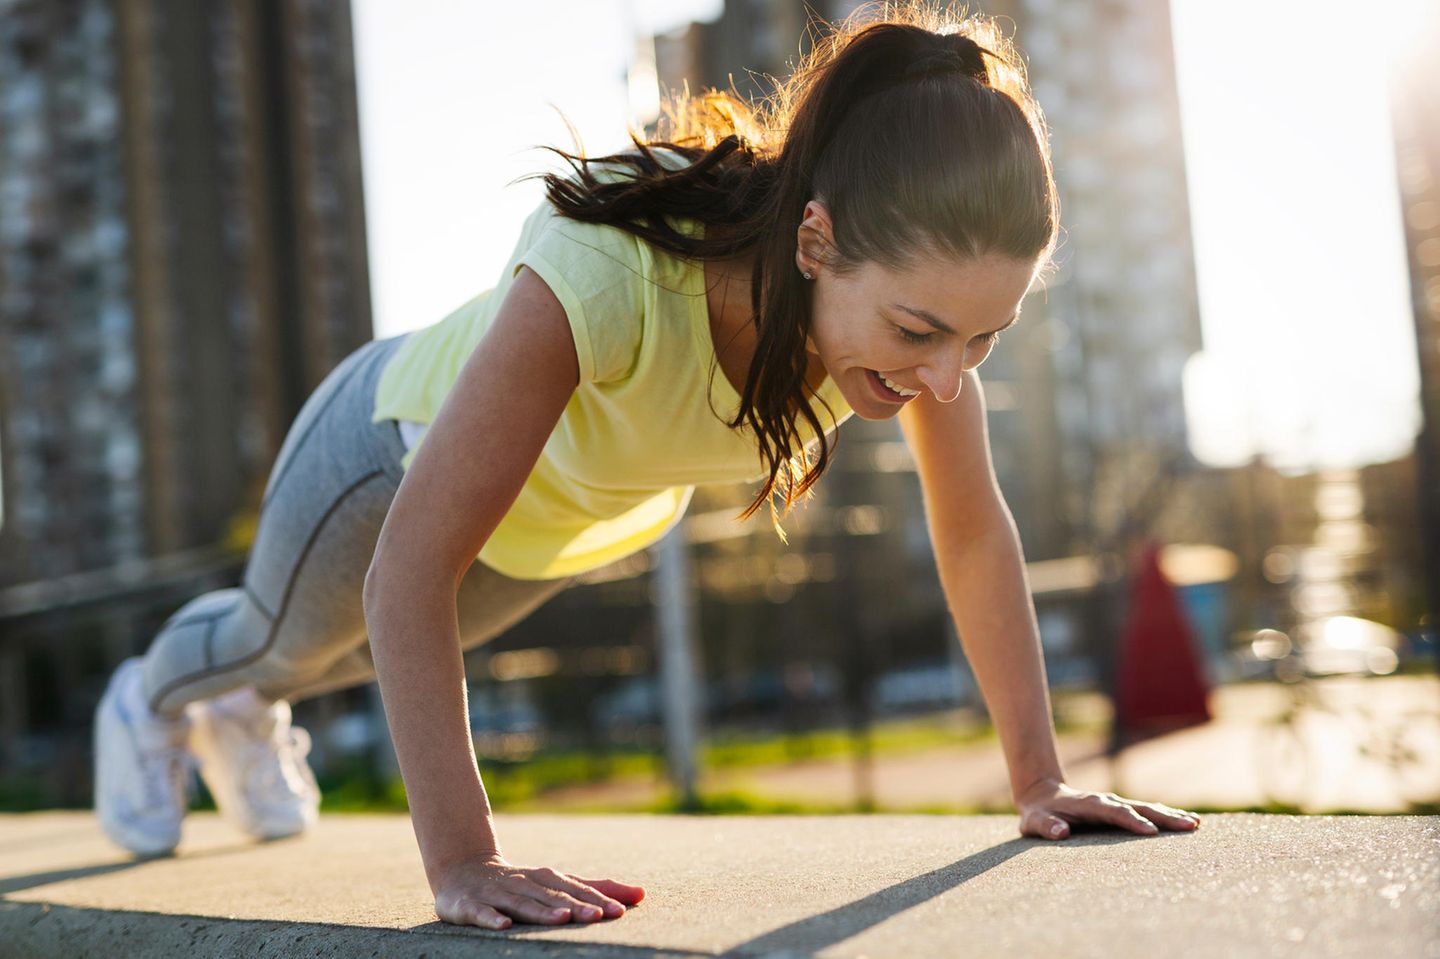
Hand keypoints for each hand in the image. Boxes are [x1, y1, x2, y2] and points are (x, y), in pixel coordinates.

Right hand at [433, 853, 645, 929]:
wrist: (462, 871)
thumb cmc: (520, 883)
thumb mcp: (557, 884)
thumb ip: (596, 888)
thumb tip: (641, 894)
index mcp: (547, 879)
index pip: (576, 889)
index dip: (598, 898)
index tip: (621, 911)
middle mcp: (525, 883)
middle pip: (553, 896)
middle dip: (576, 905)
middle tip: (599, 915)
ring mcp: (497, 894)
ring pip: (522, 903)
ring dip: (542, 911)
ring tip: (563, 918)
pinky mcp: (470, 905)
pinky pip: (481, 913)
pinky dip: (491, 918)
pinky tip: (504, 927)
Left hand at [1014, 777, 1201, 840]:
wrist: (1042, 795)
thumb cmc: (1038, 814)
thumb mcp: (1034, 821)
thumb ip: (1046, 826)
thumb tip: (1061, 832)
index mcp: (1089, 804)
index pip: (1114, 813)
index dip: (1132, 821)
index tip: (1151, 833)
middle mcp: (1107, 801)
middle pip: (1139, 807)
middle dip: (1164, 817)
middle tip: (1190, 826)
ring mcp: (1116, 804)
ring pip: (1147, 808)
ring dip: (1171, 816)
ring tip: (1196, 824)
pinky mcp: (1121, 809)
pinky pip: (1147, 811)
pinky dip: (1165, 816)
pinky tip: (1186, 822)